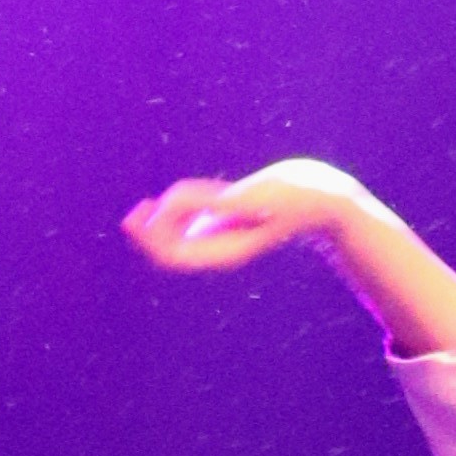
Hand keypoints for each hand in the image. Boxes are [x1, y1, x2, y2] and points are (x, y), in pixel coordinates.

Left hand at [120, 160, 368, 280]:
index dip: (149, 240)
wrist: (323, 199)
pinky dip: (179, 211)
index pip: (173, 256)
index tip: (140, 216)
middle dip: (147, 234)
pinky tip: (176, 199)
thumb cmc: (292, 199)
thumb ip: (216, 204)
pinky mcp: (229, 221)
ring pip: (179, 236)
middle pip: (170, 250)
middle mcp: (220, 248)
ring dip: (163, 219)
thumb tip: (183, 204)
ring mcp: (224, 236)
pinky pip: (194, 221)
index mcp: (224, 253)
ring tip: (161, 203)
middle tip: (133, 213)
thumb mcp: (252, 199)